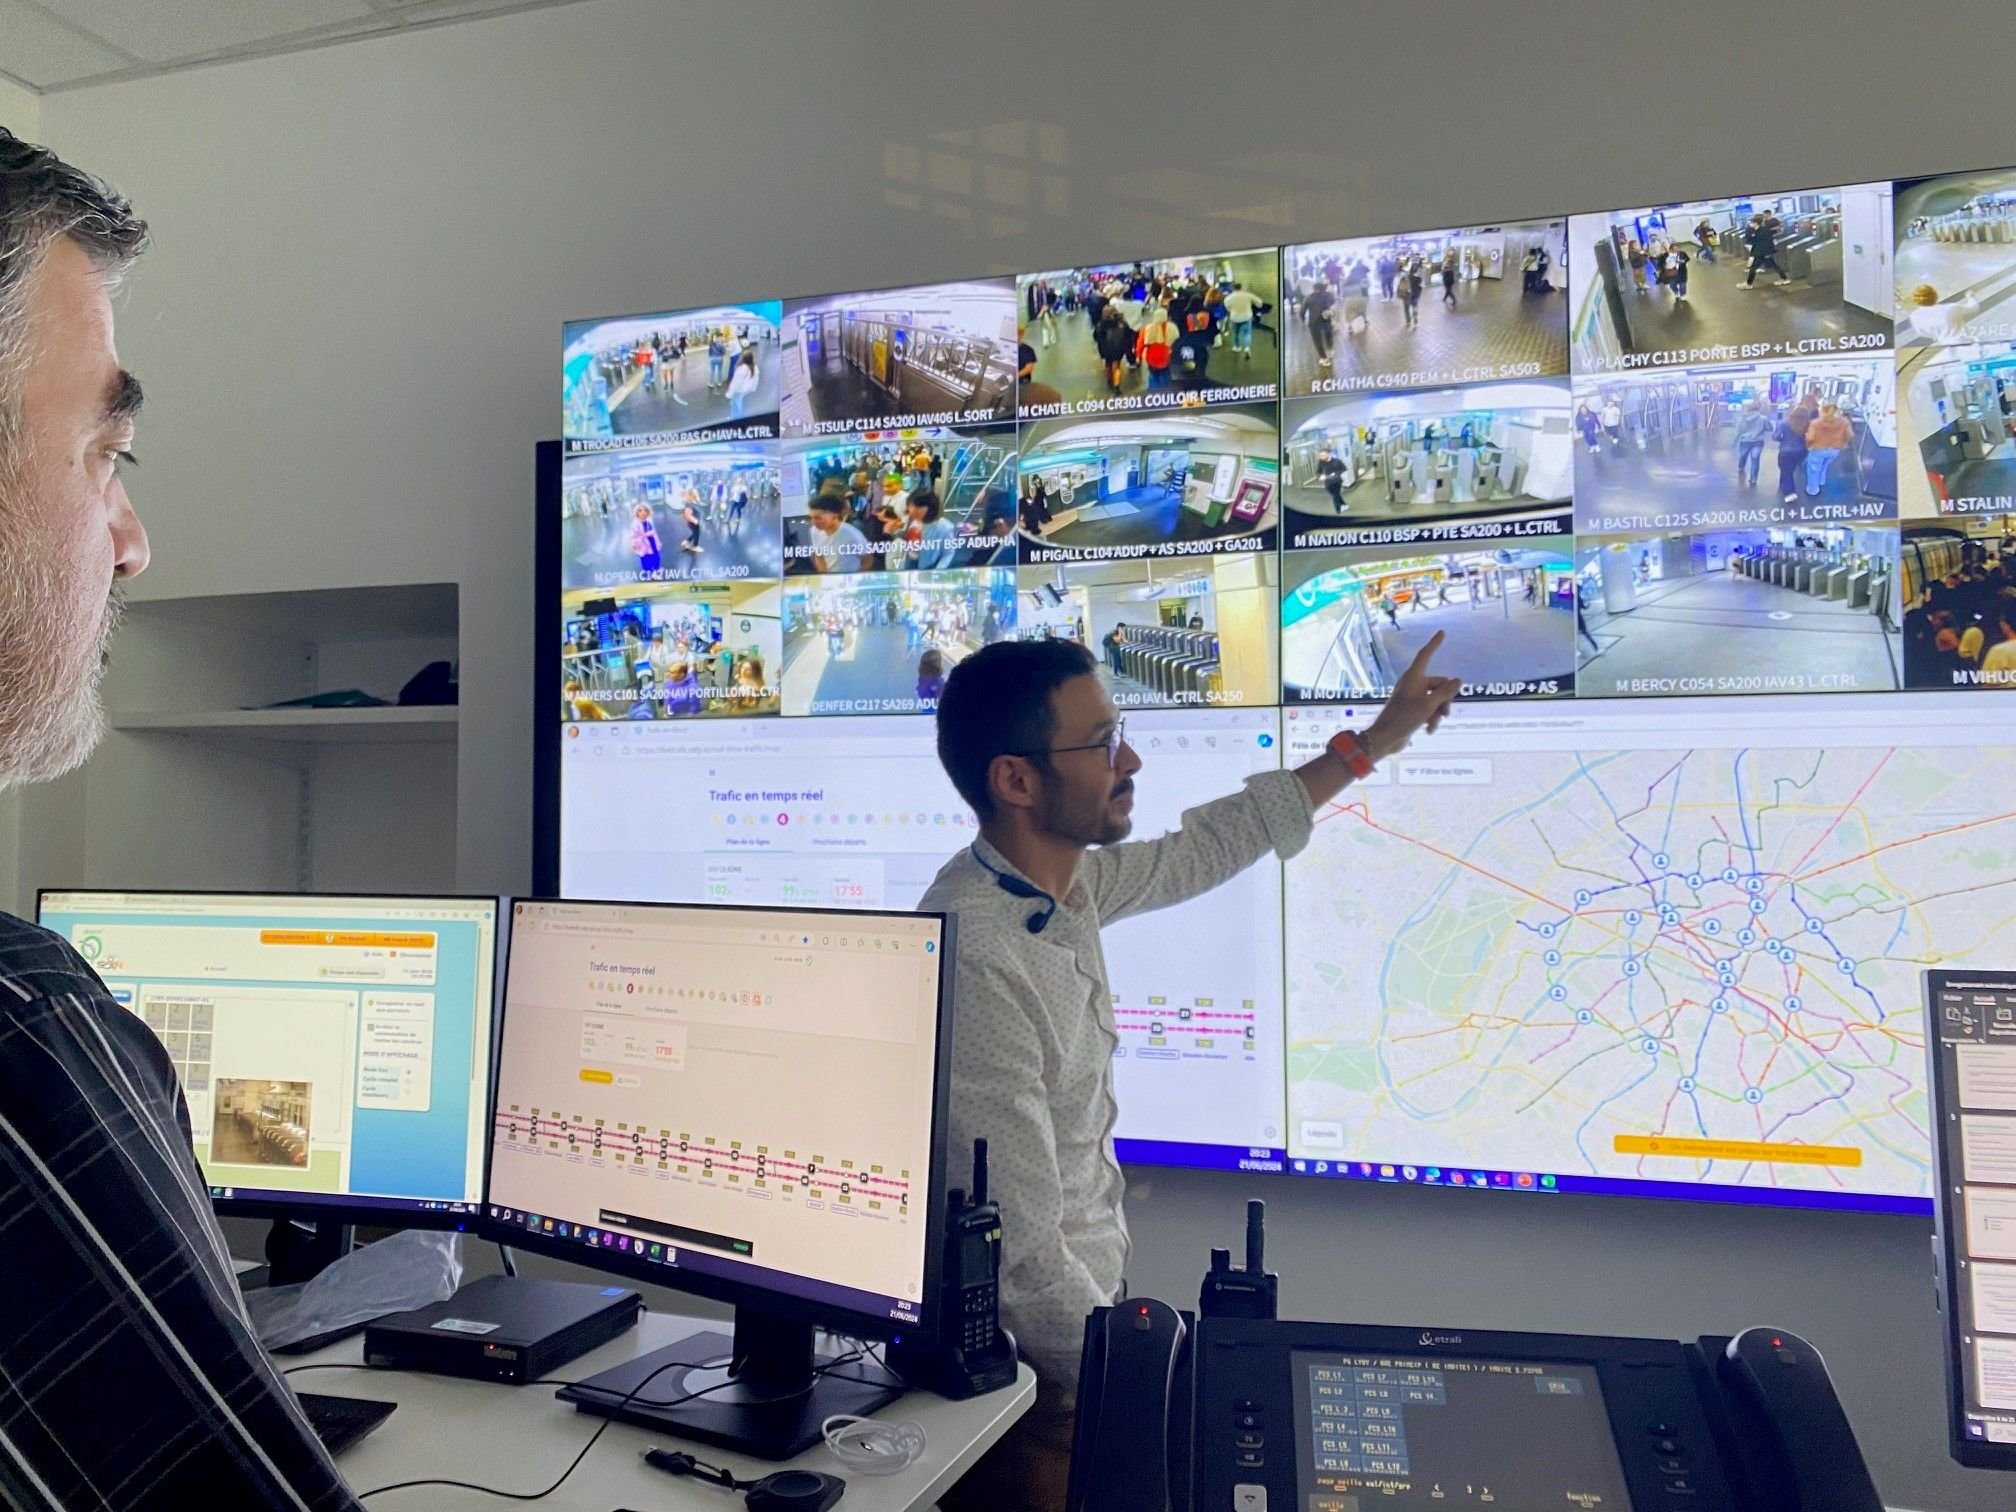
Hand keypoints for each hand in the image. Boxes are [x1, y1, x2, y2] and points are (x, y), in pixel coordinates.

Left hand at [1362, 631, 1460, 762]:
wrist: (1386, 737)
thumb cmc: (1404, 718)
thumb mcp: (1429, 705)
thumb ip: (1446, 692)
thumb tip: (1459, 680)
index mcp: (1413, 677)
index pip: (1426, 655)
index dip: (1434, 644)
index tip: (1442, 632)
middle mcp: (1413, 684)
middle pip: (1439, 684)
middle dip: (1445, 699)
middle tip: (1445, 713)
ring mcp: (1413, 696)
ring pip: (1436, 699)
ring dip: (1438, 712)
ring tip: (1433, 724)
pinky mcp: (1413, 709)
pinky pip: (1430, 709)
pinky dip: (1432, 718)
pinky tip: (1429, 730)